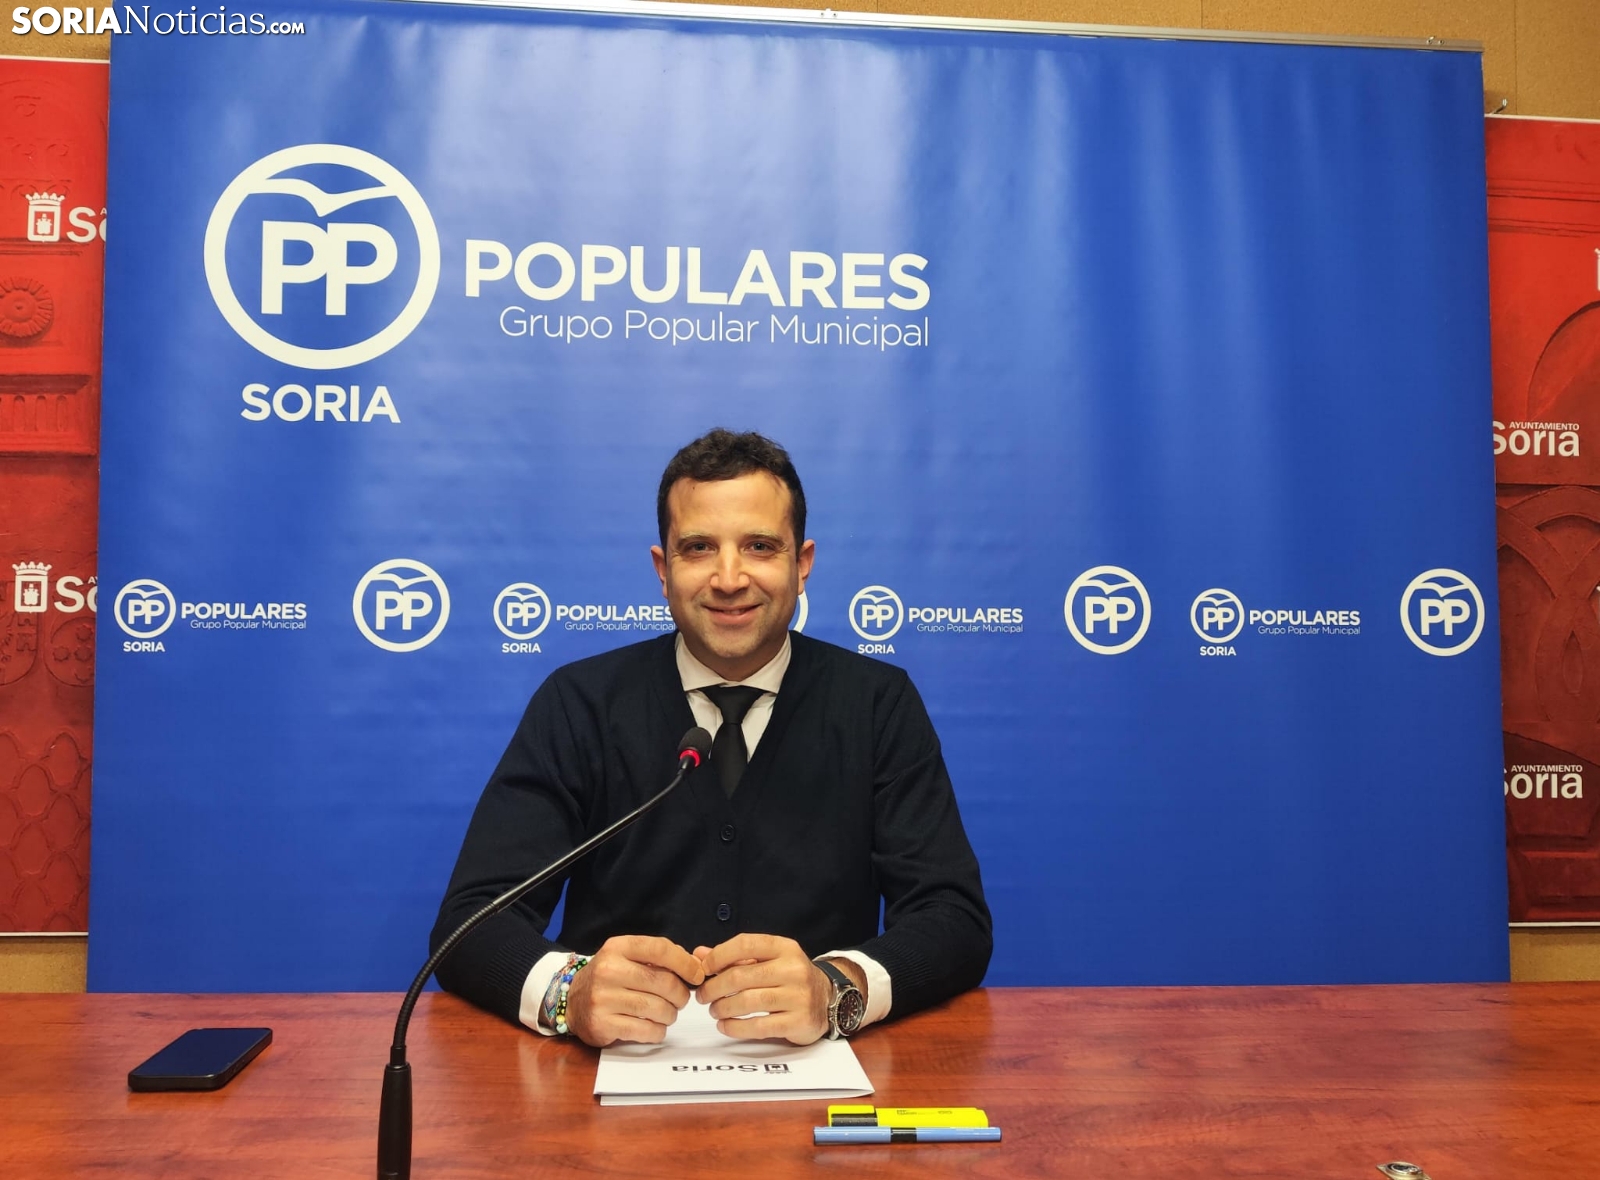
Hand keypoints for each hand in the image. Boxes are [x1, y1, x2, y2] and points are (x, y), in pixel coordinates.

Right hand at [563, 935, 705, 1046]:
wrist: (572, 1002)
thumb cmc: (610, 978)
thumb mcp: (627, 958)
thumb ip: (658, 957)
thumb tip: (695, 965)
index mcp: (618, 948)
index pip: (660, 949)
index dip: (686, 963)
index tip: (697, 975)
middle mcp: (609, 970)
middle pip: (664, 982)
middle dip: (681, 995)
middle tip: (680, 1000)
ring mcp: (603, 998)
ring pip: (658, 1009)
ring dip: (671, 1014)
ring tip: (666, 1013)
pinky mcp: (603, 1024)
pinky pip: (647, 1031)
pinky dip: (658, 1031)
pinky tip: (654, 1027)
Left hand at [694, 934, 856, 1045]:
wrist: (828, 999)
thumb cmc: (791, 978)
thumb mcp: (769, 960)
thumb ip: (735, 957)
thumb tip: (699, 954)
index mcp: (785, 948)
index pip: (745, 943)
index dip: (718, 956)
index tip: (704, 969)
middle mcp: (794, 969)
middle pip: (741, 976)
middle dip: (714, 987)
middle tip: (703, 996)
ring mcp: (798, 996)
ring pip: (747, 1002)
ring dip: (722, 1008)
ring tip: (714, 1011)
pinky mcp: (798, 1022)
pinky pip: (758, 1026)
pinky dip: (735, 1027)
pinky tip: (725, 1026)